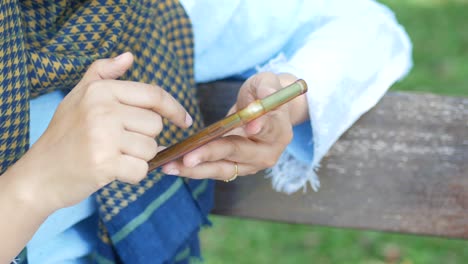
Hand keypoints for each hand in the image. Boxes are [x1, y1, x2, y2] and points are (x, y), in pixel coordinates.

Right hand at [8, 52, 191, 210]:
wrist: (40, 174)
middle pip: (155, 125)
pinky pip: (141, 170)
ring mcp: (103, 137)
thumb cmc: (65, 134)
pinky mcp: (104, 164)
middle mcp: (102, 109)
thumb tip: (130, 56)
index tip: (185, 120)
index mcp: (100, 90)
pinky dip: (132, 174)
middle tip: (119, 143)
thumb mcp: (79, 96)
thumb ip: (104, 73)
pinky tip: (112, 170)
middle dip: (144, 137)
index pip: (154, 95)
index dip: (175, 108)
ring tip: (112, 156)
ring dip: (138, 157)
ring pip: (151, 149)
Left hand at [161, 72, 308, 180]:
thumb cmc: (264, 93)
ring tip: (170, 166)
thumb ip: (267, 87)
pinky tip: (172, 166)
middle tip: (188, 158)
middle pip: (238, 154)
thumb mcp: (267, 82)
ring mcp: (251, 164)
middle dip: (211, 155)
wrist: (266, 111)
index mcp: (280, 131)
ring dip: (195, 169)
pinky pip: (214, 170)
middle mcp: (268, 153)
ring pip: (223, 169)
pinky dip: (194, 169)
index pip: (268, 129)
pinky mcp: (236, 169)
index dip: (258, 128)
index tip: (247, 127)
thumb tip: (267, 95)